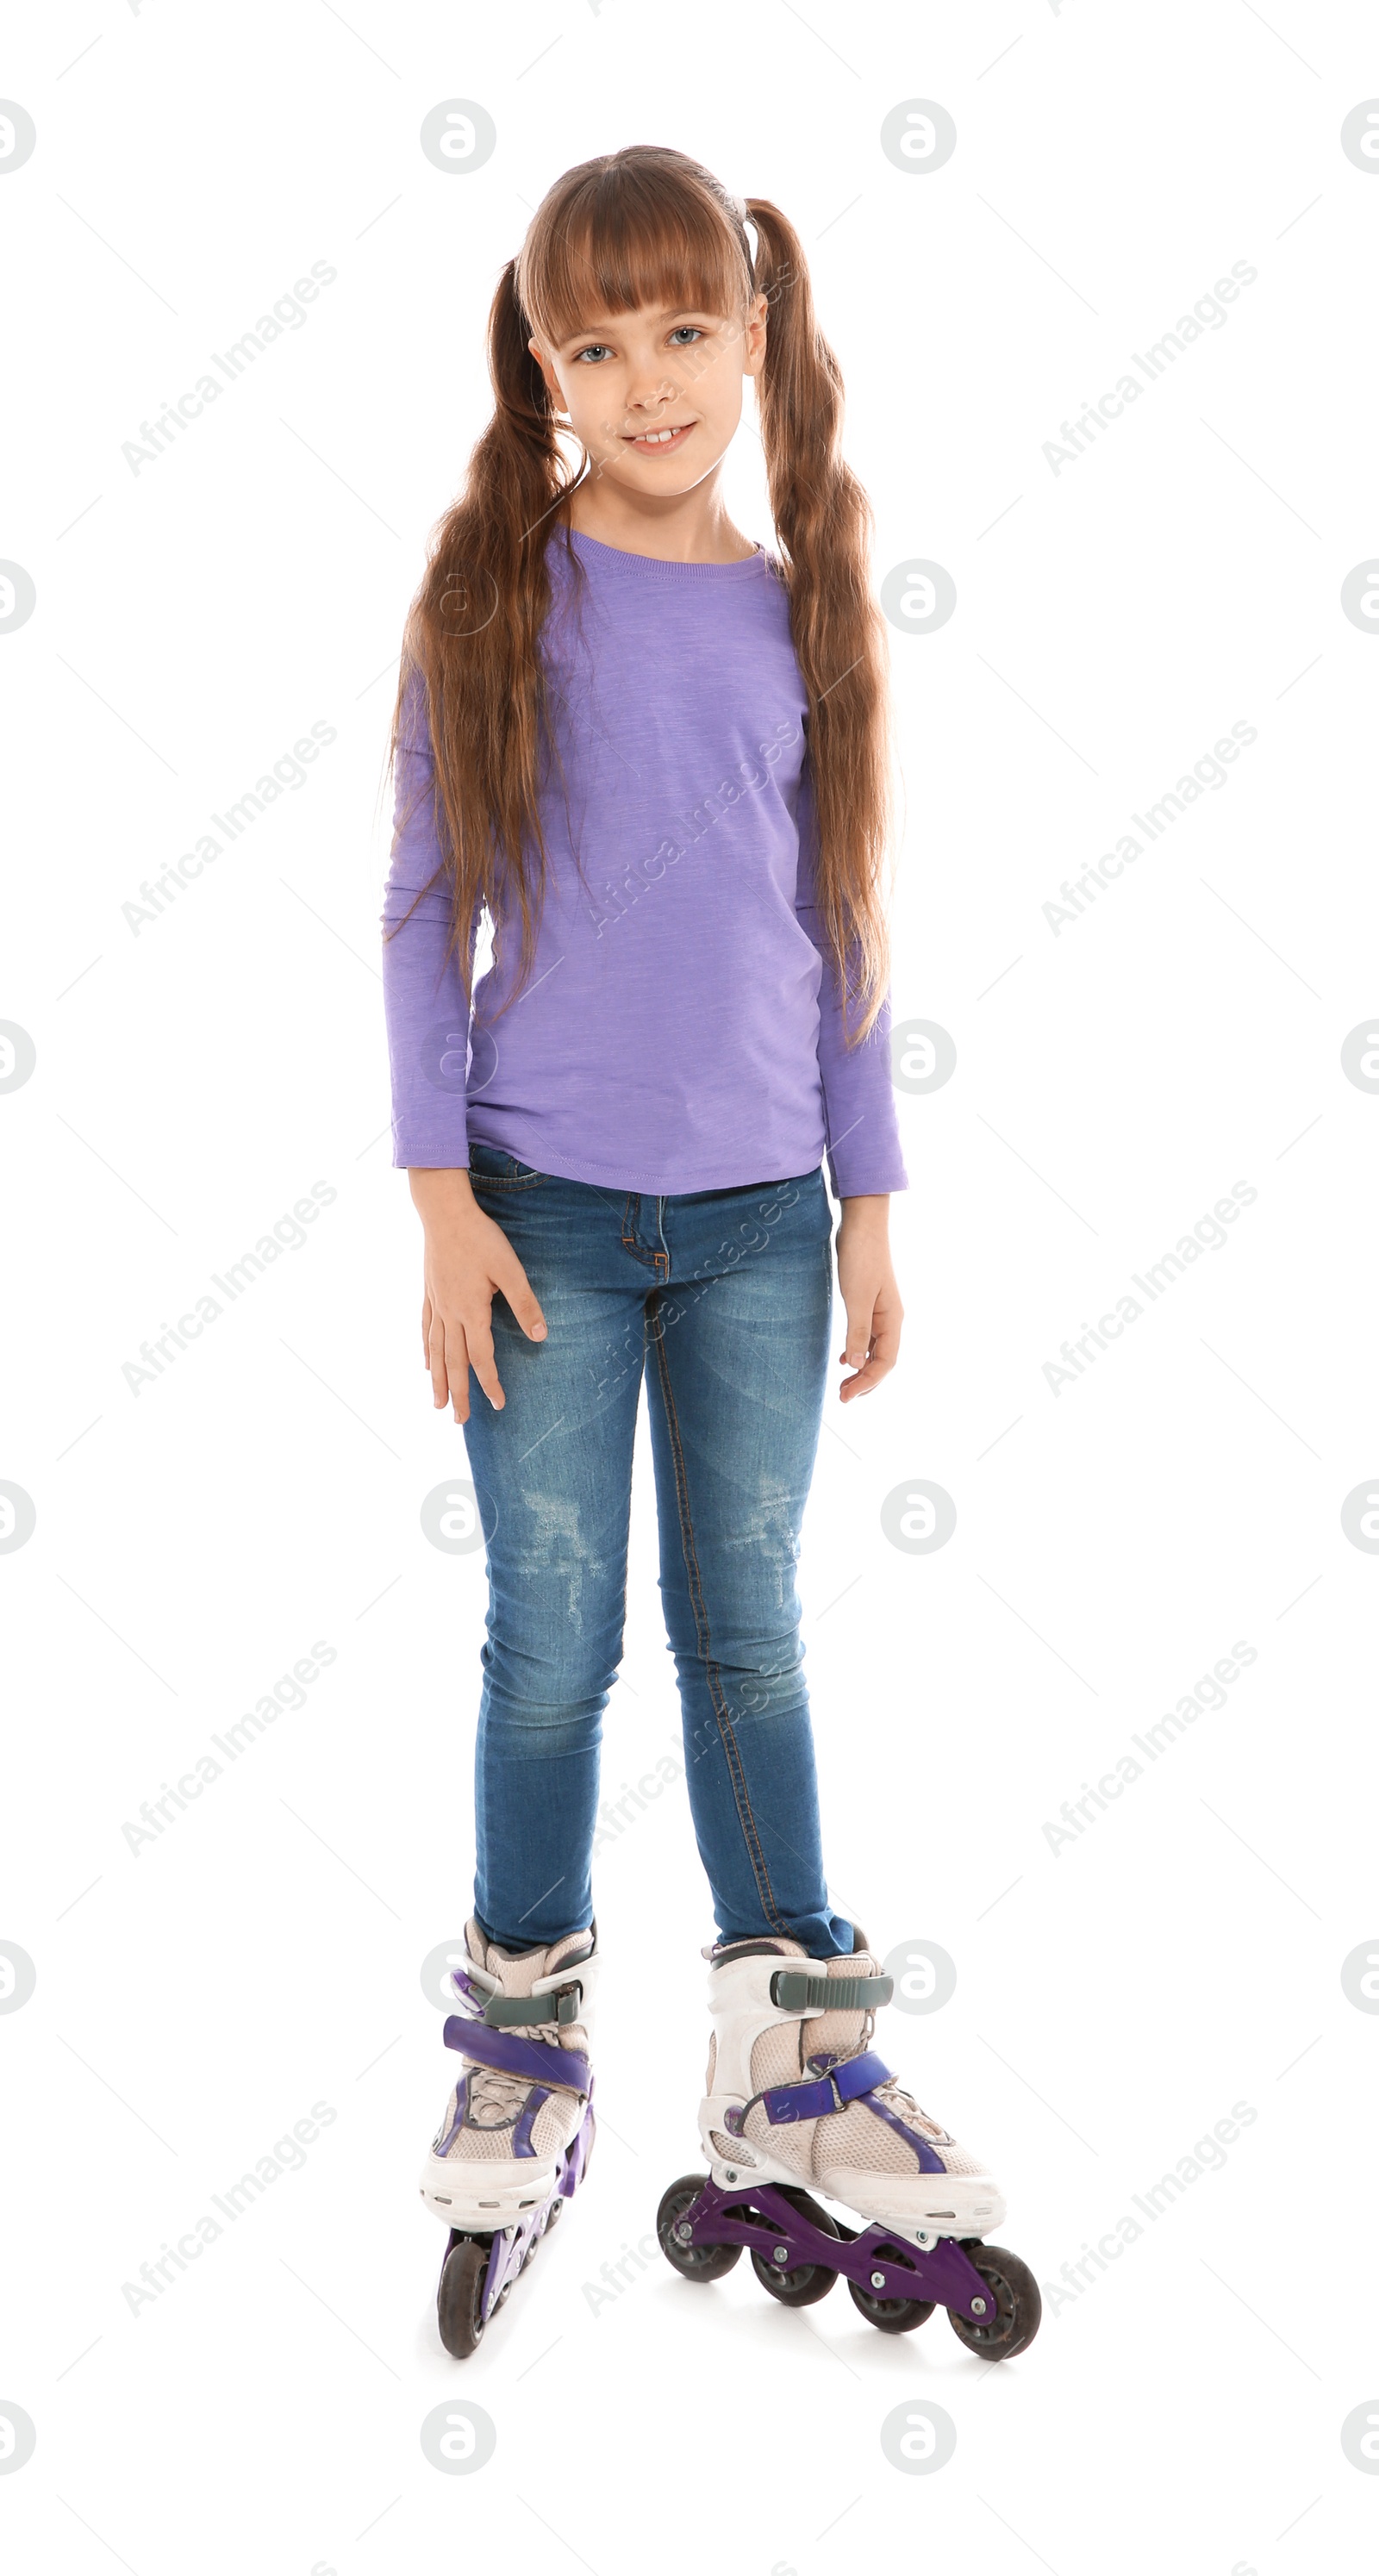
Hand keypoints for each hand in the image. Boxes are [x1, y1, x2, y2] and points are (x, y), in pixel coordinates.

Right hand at [408, 1168, 546, 1422]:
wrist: (444, 1212)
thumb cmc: (481, 1238)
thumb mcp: (510, 1269)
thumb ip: (525, 1304)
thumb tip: (540, 1336)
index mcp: (471, 1311)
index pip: (481, 1357)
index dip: (490, 1382)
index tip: (498, 1404)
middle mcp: (450, 1313)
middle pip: (454, 1363)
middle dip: (458, 1393)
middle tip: (460, 1421)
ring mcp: (436, 1304)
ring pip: (436, 1351)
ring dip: (438, 1380)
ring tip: (437, 1403)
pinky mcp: (429, 1292)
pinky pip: (426, 1329)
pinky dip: (426, 1350)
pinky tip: (425, 1363)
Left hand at [835, 1195, 902, 1401]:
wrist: (862, 1224)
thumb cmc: (861, 1259)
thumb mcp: (856, 1299)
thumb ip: (857, 1333)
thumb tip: (856, 1367)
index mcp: (893, 1320)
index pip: (885, 1362)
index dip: (868, 1383)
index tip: (846, 1396)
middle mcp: (890, 1318)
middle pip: (883, 1360)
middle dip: (866, 1382)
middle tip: (843, 1397)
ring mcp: (880, 1311)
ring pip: (875, 1349)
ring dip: (861, 1369)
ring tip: (844, 1384)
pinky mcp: (868, 1301)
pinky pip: (867, 1335)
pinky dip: (858, 1351)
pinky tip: (845, 1358)